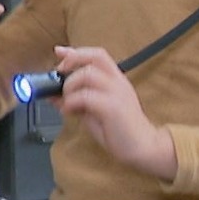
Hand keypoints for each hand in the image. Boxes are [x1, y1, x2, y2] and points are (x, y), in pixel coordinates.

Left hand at [50, 46, 175, 181]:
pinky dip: (72, 102)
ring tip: (66, 102)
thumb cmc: (120, 131)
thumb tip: (55, 95)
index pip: (97, 55)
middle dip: (71, 62)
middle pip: (94, 57)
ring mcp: (117, 93)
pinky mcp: (112, 107)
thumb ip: (79, 99)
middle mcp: (118, 82)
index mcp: (116, 80)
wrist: (144, 147)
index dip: (75, 52)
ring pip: (87, 74)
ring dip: (70, 86)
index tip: (59, 52)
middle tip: (59, 78)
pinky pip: (86, 96)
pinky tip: (70, 112)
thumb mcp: (95, 111)